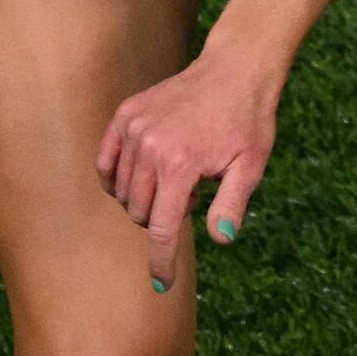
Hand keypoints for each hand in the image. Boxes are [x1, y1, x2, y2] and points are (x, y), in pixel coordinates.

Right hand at [95, 38, 287, 286]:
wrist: (234, 71)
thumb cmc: (247, 122)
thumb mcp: (249, 167)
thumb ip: (231, 205)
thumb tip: (221, 240)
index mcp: (181, 164)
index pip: (163, 229)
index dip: (162, 262)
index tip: (161, 285)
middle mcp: (150, 147)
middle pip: (141, 212)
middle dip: (162, 219)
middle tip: (192, 195)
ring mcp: (133, 129)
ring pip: (124, 192)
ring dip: (146, 198)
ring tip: (177, 177)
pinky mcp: (124, 116)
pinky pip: (106, 163)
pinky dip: (119, 179)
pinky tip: (142, 176)